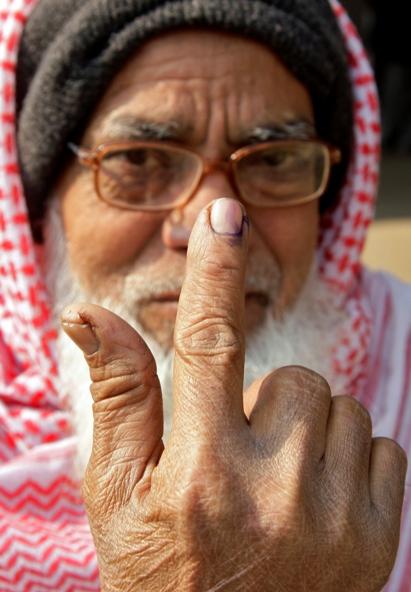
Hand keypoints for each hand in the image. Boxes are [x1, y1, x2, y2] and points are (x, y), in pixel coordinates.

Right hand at [62, 198, 406, 591]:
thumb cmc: (159, 574)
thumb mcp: (117, 490)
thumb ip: (118, 396)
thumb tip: (90, 317)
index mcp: (200, 472)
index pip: (207, 344)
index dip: (214, 274)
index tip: (225, 219)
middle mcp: (273, 491)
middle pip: (289, 375)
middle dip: (263, 397)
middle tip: (237, 450)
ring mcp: (334, 517)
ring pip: (338, 404)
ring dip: (305, 425)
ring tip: (274, 477)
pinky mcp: (377, 538)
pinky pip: (381, 443)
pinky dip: (349, 455)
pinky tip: (315, 496)